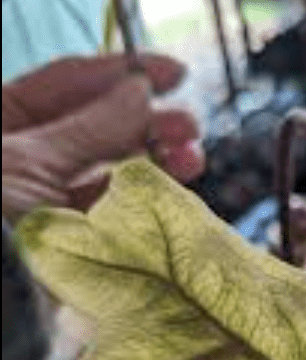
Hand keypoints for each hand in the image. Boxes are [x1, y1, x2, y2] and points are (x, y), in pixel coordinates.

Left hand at [2, 54, 205, 221]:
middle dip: (147, 123)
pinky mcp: (78, 247)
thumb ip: (91, 128)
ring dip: (156, 162)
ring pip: (113, 174)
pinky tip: (175, 193)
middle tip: (190, 126)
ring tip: (193, 158)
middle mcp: (27, 164)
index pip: (67, 85)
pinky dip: (147, 203)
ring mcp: (54, 207)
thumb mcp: (31, 163)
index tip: (175, 75)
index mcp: (1, 128)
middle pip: (97, 129)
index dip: (121, 73)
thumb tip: (139, 92)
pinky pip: (118, 216)